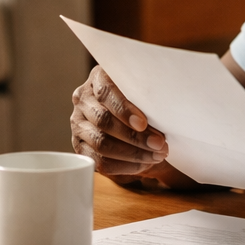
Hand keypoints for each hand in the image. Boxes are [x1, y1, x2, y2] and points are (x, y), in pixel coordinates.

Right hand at [70, 65, 199, 188]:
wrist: (130, 111)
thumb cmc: (141, 97)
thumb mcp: (144, 89)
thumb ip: (148, 95)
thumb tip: (166, 114)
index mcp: (98, 78)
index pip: (106, 92)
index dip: (124, 109)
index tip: (143, 123)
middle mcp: (83, 99)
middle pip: (103, 121)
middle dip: (134, 137)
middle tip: (160, 145)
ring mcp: (78, 124)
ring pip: (101, 144)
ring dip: (132, 154)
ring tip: (156, 156)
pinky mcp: (80, 145)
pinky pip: (98, 161)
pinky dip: (123, 166)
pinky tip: (142, 164)